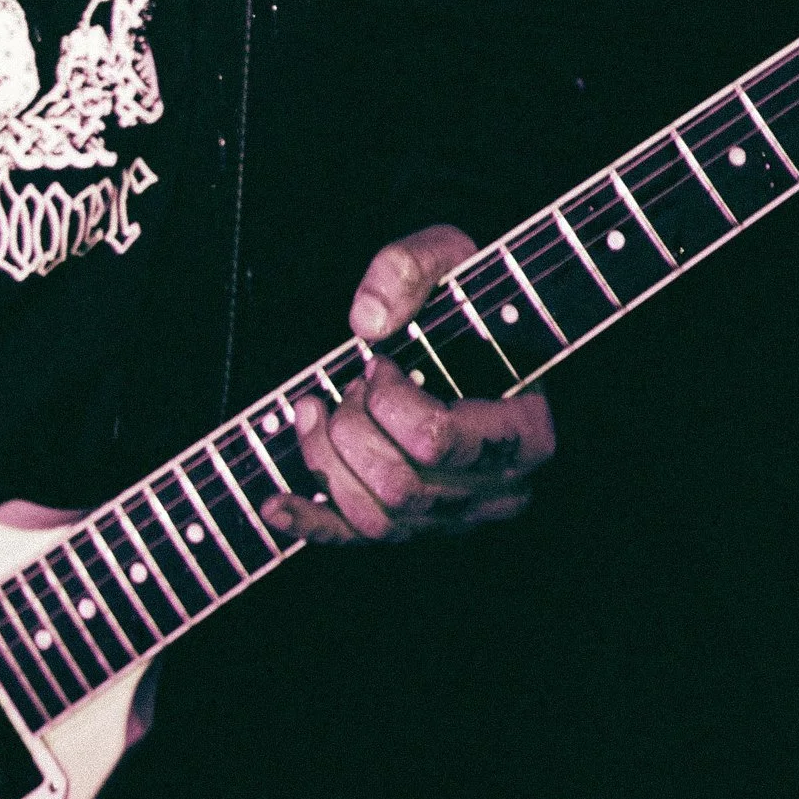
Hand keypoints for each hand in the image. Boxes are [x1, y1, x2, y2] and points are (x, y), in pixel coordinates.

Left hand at [260, 227, 556, 547]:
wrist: (481, 338)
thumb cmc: (472, 302)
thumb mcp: (454, 258)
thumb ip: (411, 268)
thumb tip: (366, 320)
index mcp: (523, 433)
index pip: (436, 442)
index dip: (389, 401)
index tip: (378, 364)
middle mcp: (497, 489)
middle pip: (401, 487)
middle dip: (352, 428)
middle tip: (347, 383)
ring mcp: (458, 516)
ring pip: (379, 520)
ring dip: (326, 461)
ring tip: (314, 408)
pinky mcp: (419, 525)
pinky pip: (361, 541)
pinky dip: (311, 522)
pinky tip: (275, 505)